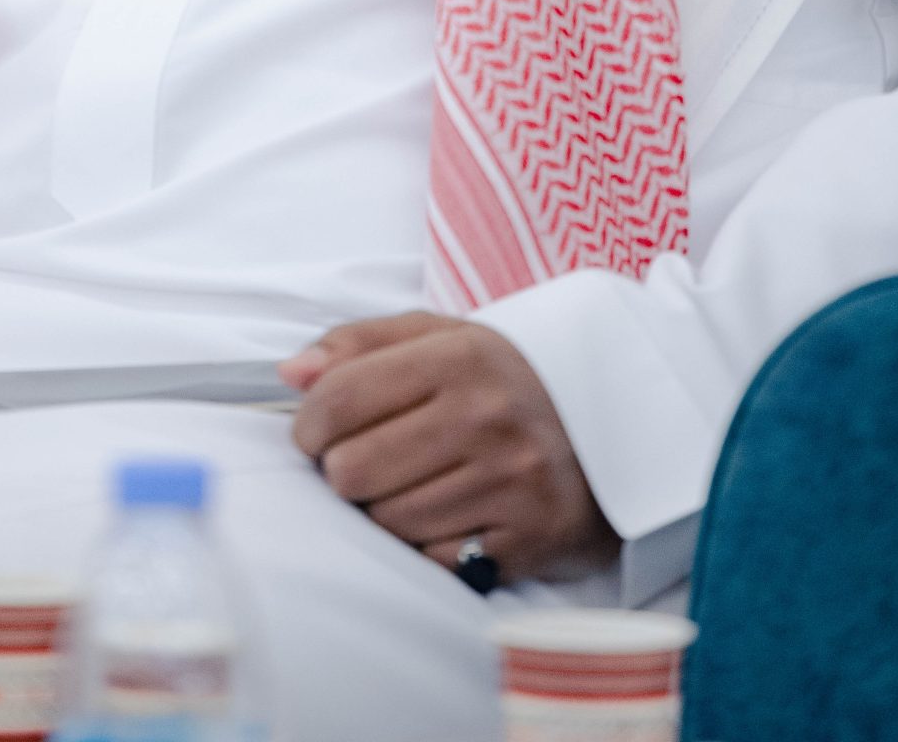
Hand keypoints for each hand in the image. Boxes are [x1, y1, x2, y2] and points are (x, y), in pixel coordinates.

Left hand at [279, 310, 617, 585]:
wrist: (608, 425)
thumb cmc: (499, 379)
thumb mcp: (436, 338)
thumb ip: (357, 344)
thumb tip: (290, 374)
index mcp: (457, 356)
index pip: (339, 398)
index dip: (308, 424)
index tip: (313, 433)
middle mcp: (486, 416)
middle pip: (353, 470)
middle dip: (343, 472)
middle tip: (365, 461)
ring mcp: (511, 481)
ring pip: (387, 522)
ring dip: (383, 511)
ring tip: (409, 485)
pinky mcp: (528, 538)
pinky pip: (433, 561)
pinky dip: (425, 546)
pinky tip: (444, 516)